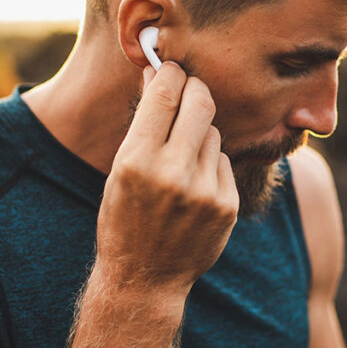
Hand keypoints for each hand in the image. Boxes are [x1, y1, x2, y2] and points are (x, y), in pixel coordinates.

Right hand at [95, 62, 239, 295]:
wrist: (145, 279)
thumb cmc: (124, 218)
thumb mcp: (119, 170)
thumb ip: (142, 124)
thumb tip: (158, 73)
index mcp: (136, 161)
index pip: (164, 94)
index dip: (170, 73)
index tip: (170, 68)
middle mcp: (173, 173)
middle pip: (201, 101)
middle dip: (194, 89)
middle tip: (187, 91)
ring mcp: (204, 190)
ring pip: (213, 132)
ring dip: (200, 134)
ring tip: (181, 159)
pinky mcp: (227, 205)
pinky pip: (224, 161)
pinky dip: (211, 165)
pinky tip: (194, 187)